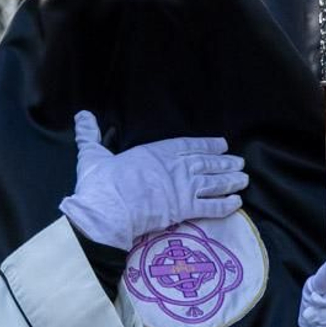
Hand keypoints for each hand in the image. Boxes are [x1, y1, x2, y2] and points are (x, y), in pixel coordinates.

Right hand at [59, 111, 246, 249]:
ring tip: (244, 179)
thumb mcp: (92, 155)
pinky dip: (226, 205)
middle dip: (224, 163)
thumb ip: (90, 135)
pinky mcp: (184, 209)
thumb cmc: (100, 183)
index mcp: (155, 152)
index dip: (207, 144)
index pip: (188, 145)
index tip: (222, 144)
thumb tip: (81, 115)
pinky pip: (211, 207)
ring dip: (230, 181)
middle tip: (239, 163)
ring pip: (213, 182)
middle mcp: (174, 167)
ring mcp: (182, 187)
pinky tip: (237, 204)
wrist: (107, 211)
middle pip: (206, 163)